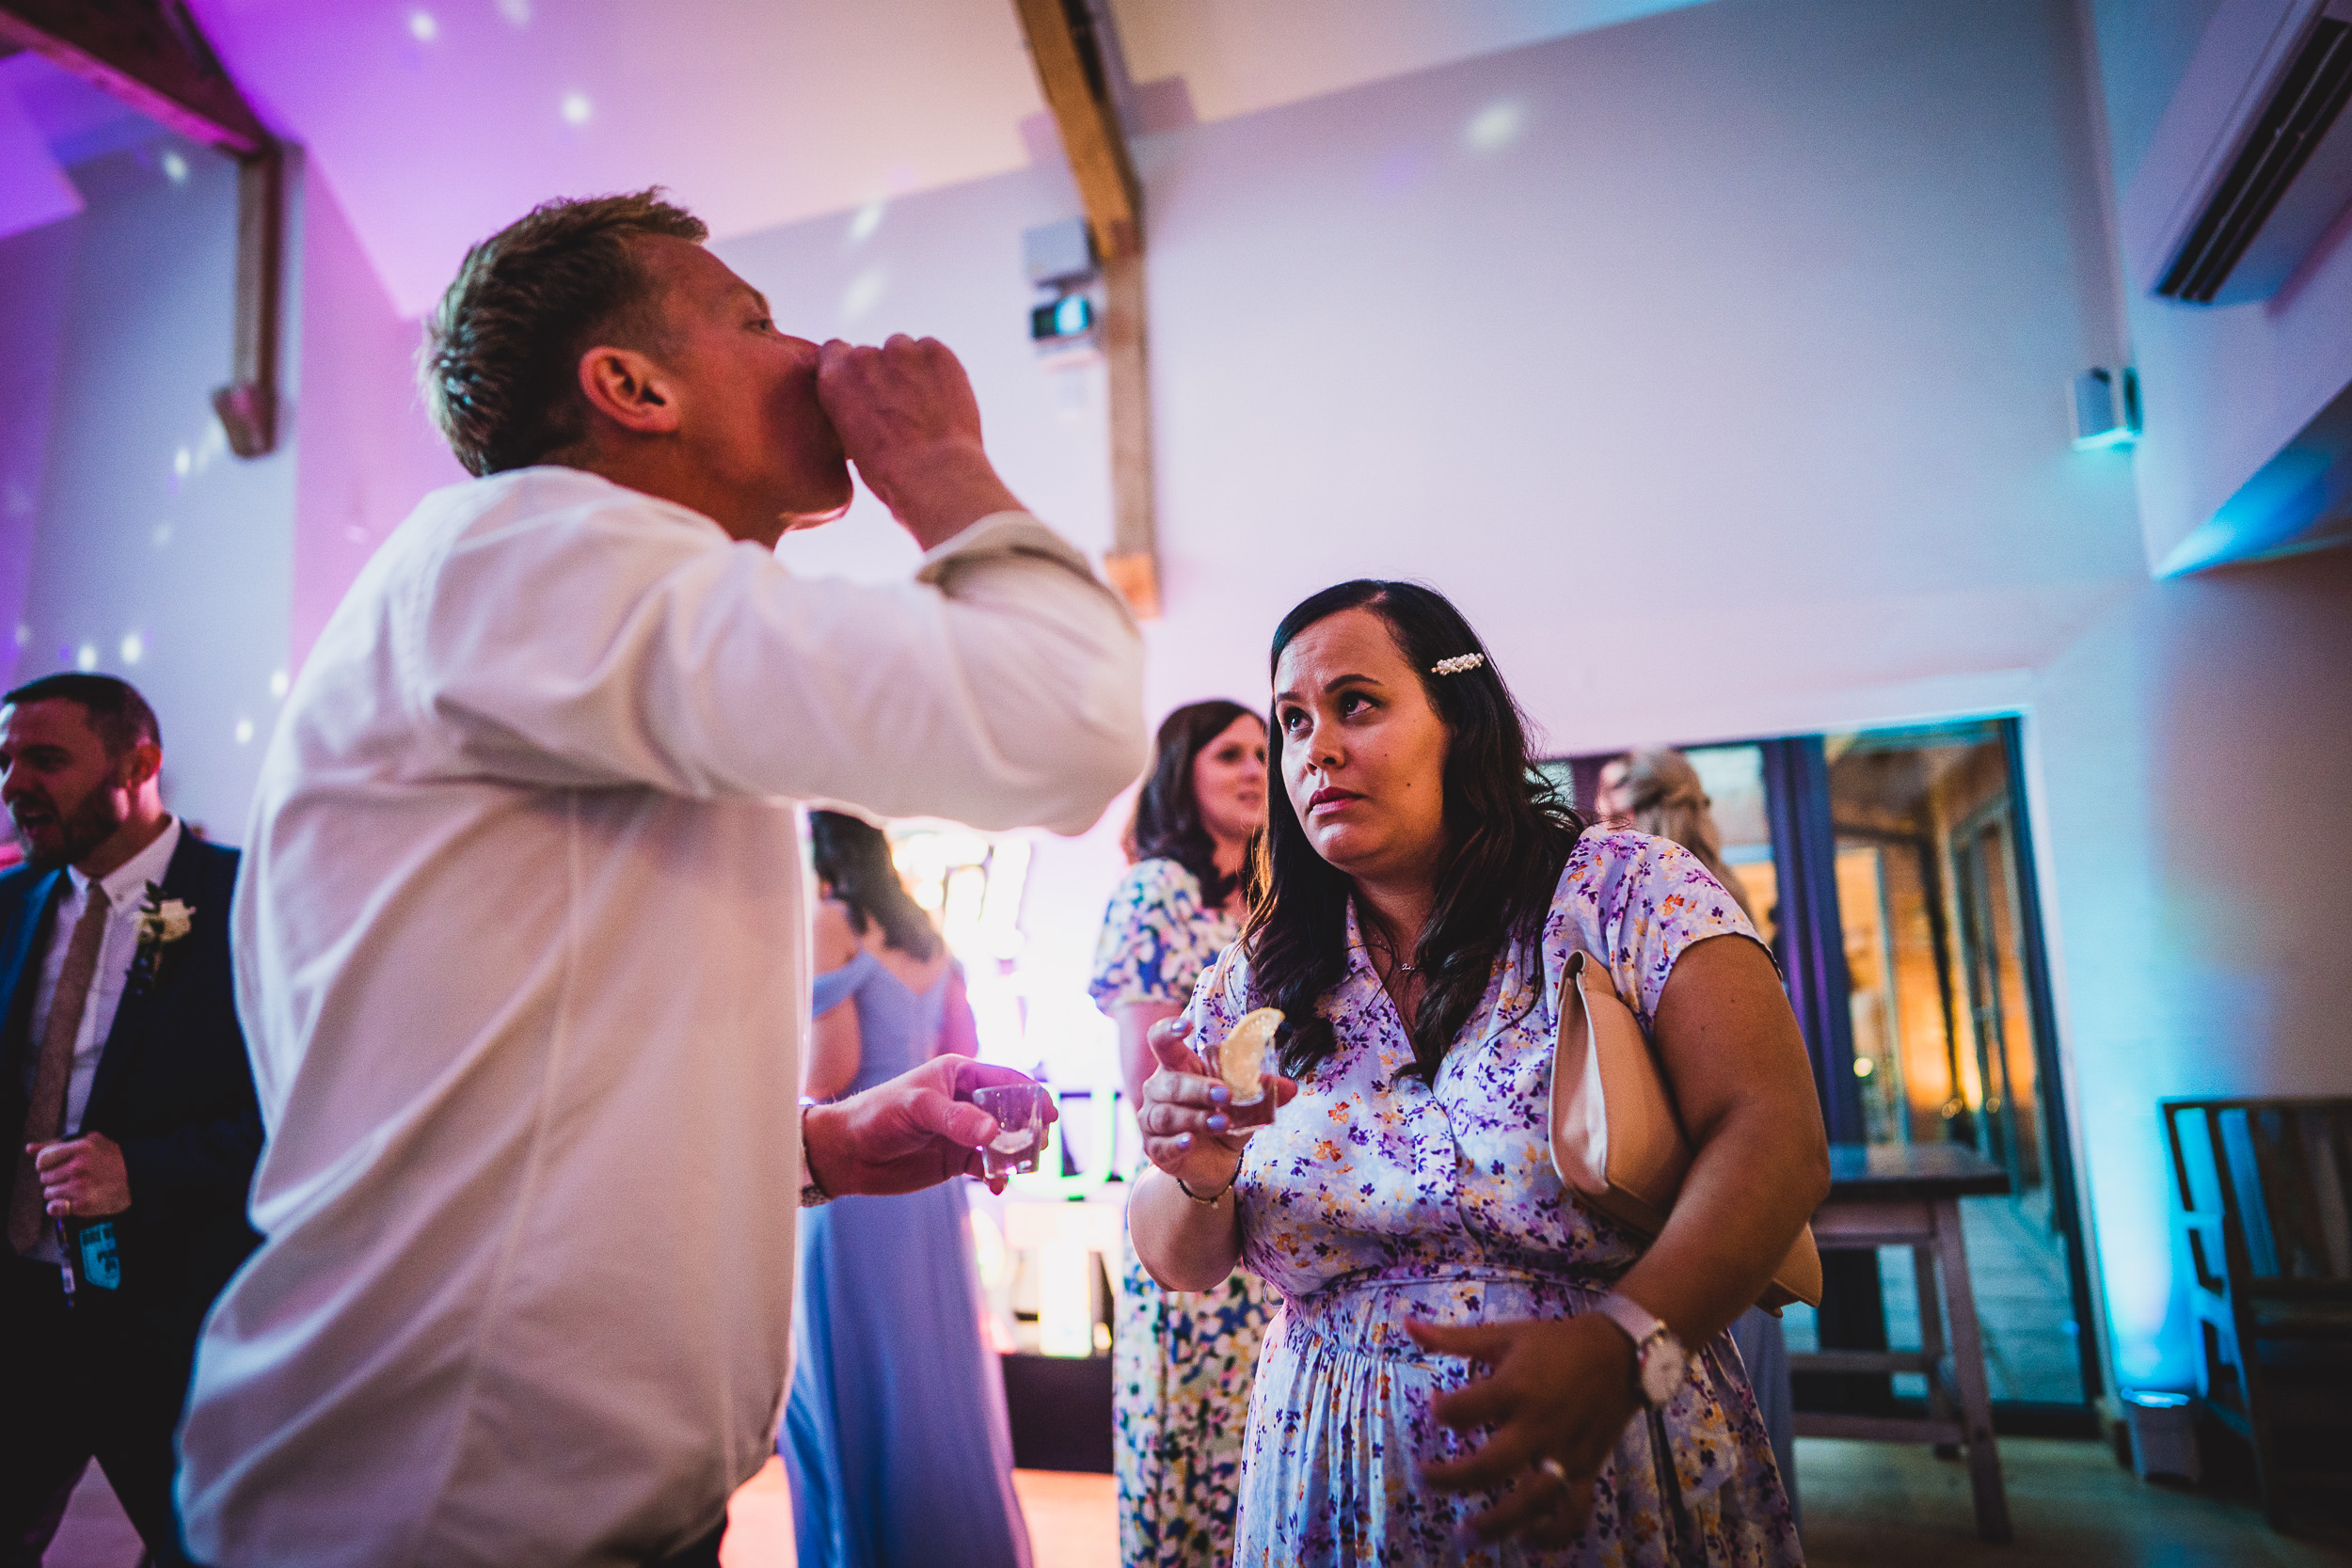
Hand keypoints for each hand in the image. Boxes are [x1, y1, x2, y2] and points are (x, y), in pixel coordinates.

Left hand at [29, 1133, 131, 1218]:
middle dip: (54, 1178)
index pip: (42, 1159)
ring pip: (48, 1193)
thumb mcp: (90, 1141)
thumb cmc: (113, 1157)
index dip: (46, 1164)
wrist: (139, 1175)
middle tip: (69, 1178)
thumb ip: (57, 1144)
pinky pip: (54, 1208)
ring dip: (57, 1192)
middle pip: (44, 1177)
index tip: (55, 1166)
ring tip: (73, 1189)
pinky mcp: (83, 1205)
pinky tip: (68, 1202)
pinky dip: (58, 1207)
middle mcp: (79, 1167)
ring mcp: (81, 1187)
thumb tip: (29, 1148)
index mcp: (81, 1148)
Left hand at [802, 1054, 1056, 1197]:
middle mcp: (966, 1101)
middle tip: (1037, 1148)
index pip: (1007, 1080)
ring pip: (1004, 1142)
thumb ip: (955, 1120)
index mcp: (960, 1074)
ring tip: (1018, 1170)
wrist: (847, 1153)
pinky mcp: (956, 1159)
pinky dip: (998, 1176)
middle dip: (1029, 1130)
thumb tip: (994, 1134)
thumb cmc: (877, 1115)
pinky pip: (988, 1167)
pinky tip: (996, 1186)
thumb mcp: (917, 1109)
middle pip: (1013, 1113)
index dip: (1033, 1095)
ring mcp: (963, 1131)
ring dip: (1016, 1156)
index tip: (1049, 1115)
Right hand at [815, 336, 1024, 549]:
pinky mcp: (935, 351)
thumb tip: (863, 403)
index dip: (850, 367)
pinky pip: (933, 350)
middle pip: (871, 353)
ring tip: (924, 404)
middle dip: (883, 372)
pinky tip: (943, 398)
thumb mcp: (850, 441)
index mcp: (834, 379)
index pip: (834, 350)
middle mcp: (862, 357)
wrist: (935, 476)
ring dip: (910, 367)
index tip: (863, 384)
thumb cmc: (891, 474)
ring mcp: (900, 350)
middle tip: (900, 405)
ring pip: (902, 348)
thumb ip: (850, 407)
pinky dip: (938, 368)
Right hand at [1135, 1016, 1295, 1194]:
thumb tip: (1291, 1087)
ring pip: (1166, 1115)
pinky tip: (1191, 1142)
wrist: (1212, 1161)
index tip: (1186, 1027)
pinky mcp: (1153, 1147)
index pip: (1161, 1041)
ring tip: (1224, 1123)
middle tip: (1226, 1095)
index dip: (1168, 1030)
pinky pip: (1160, 1144)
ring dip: (1196, 1118)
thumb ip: (1263, 1092)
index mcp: (1178, 1067)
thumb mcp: (1245, 1103)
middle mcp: (1159, 1089)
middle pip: (1170, 1083)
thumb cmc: (1222, 1118)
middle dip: (1199, 1089)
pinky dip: (1176, 1143)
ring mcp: (1151, 1119)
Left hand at [1410, 1312, 1643, 1545]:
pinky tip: (1529, 1543)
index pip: (1465, 1410)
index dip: (1442, 1411)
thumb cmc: (1555, 1343)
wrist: (1621, 1353)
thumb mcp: (1504, 1335)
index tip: (1435, 1408)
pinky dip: (1555, 1533)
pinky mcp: (1587, 1469)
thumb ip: (1454, 1339)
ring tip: (1467, 1535)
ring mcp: (1564, 1452)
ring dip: (1499, 1522)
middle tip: (1424, 1479)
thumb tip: (1407, 1324)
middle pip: (1491, 1465)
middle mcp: (1538, 1424)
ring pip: (1531, 1498)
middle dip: (1453, 1479)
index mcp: (1515, 1387)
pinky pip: (1574, 1510)